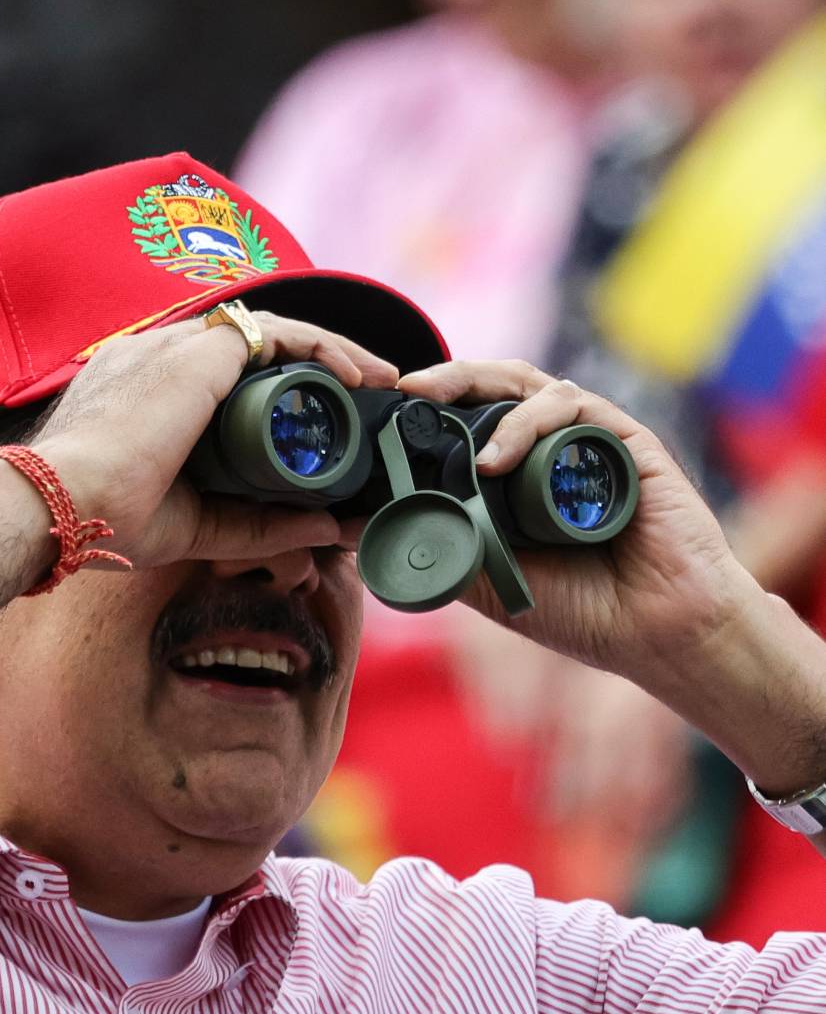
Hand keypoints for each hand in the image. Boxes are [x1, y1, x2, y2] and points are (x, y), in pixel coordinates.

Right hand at [28, 311, 397, 567]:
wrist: (64, 504)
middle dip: (319, 365)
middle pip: (259, 347)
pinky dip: (321, 348)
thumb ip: (263, 526)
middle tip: (366, 392)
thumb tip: (327, 531)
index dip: (284, 388)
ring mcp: (179, 347)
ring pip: (274, 332)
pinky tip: (353, 375)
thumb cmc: (110, 518)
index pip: (231, 375)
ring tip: (375, 380)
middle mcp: (163, 356)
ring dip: (332, 353)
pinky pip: (277, 332)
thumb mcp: (203, 526)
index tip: (327, 416)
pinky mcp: (199, 351)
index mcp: (152, 390)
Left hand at [398, 360, 748, 686]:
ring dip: (481, 394)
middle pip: (497, 387)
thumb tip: (352, 528)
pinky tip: (495, 458)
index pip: (473, 418)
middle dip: (450, 379)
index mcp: (522, 474)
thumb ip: (434, 547)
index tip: (388, 412)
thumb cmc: (584, 610)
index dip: (434, 406)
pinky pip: (571, 408)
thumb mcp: (487, 580)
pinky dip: (526, 424)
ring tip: (442, 418)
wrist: (661, 635)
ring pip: (530, 385)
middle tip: (409, 387)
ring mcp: (589, 441)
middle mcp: (554, 449)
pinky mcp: (626, 441)